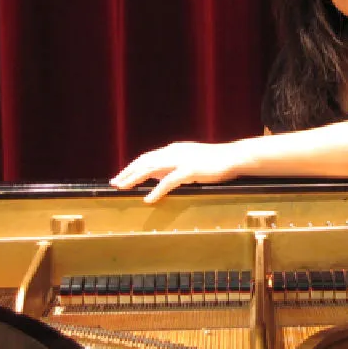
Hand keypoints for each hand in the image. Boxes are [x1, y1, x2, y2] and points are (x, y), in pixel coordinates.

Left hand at [110, 141, 241, 202]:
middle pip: (145, 161)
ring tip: (123, 188)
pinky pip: (169, 181)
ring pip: (152, 168)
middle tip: (114, 183)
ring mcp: (182, 160)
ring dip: (135, 178)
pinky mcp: (190, 170)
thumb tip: (156, 175)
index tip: (120, 176)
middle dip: (128, 172)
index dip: (132, 167)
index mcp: (173, 149)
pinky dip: (156, 190)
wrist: (233, 157)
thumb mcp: (189, 160)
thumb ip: (173, 166)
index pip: (147, 157)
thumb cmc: (214, 161)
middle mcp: (174, 152)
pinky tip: (148, 199)